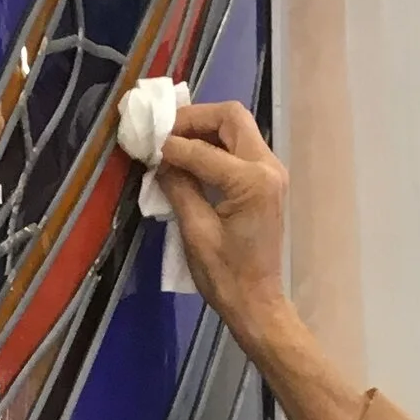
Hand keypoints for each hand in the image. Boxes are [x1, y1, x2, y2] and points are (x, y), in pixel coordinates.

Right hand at [156, 101, 291, 353]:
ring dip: (205, 129)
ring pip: (238, 128)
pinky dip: (215, 144)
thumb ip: (179, 187)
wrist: (257, 303)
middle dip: (195, 119)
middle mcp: (268, 168)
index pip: (204, 149)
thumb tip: (161, 159)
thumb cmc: (226, 276)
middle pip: (232, 117)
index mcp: (252, 181)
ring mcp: (272, 172)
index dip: (171, 145)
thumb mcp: (196, 232)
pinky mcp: (268, 181)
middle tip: (165, 133)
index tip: (147, 146)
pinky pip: (241, 147)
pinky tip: (192, 158)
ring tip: (174, 144)